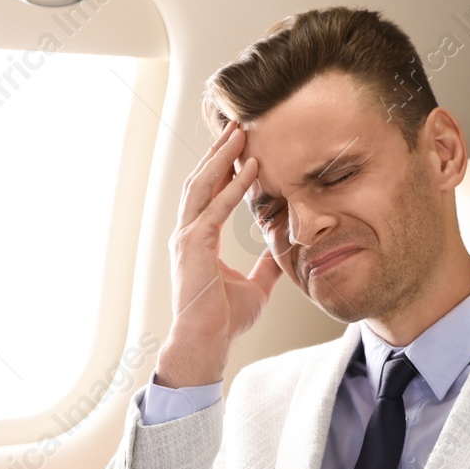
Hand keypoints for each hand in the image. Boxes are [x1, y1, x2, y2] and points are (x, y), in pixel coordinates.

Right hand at [154, 122, 283, 387]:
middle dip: (219, 152)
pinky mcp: (193, 248)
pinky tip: (249, 168)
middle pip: (202, 181)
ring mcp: (187, 239)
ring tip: (240, 133)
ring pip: (202, 187)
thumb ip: (265, 266)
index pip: (209, 194)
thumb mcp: (256, 286)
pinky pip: (215, 210)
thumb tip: (282, 254)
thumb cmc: (224, 320)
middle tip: (238, 125)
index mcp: (198, 240)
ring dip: (222, 158)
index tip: (239, 145)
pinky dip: (232, 187)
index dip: (223, 168)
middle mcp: (188, 234)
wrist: (206, 343)